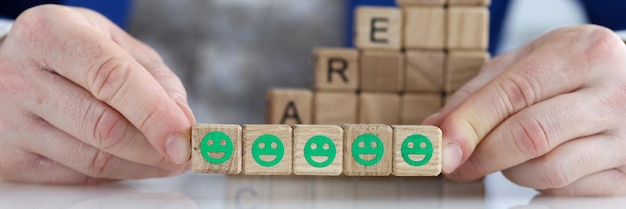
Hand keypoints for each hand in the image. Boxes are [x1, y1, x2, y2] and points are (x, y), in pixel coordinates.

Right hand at [0, 5, 194, 183]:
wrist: (13, 66)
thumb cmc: (72, 52)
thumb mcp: (115, 44)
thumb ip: (155, 78)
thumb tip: (183, 123)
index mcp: (51, 34)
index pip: (112, 78)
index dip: (155, 112)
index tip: (185, 134)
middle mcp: (20, 76)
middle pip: (104, 127)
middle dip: (155, 146)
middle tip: (185, 152)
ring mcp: (9, 121)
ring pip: (93, 159)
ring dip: (142, 165)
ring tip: (167, 158)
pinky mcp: (11, 159)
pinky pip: (77, 176)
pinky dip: (116, 174)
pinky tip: (133, 162)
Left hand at [424, 25, 625, 195]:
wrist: (624, 84)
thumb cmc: (568, 72)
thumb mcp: (524, 64)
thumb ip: (477, 95)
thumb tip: (436, 130)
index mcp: (585, 54)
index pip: (515, 93)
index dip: (470, 124)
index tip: (441, 148)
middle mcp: (614, 94)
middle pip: (531, 136)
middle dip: (481, 155)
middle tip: (455, 163)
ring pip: (547, 171)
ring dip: (511, 170)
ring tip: (509, 153)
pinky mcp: (625, 177)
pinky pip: (566, 191)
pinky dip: (539, 184)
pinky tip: (541, 162)